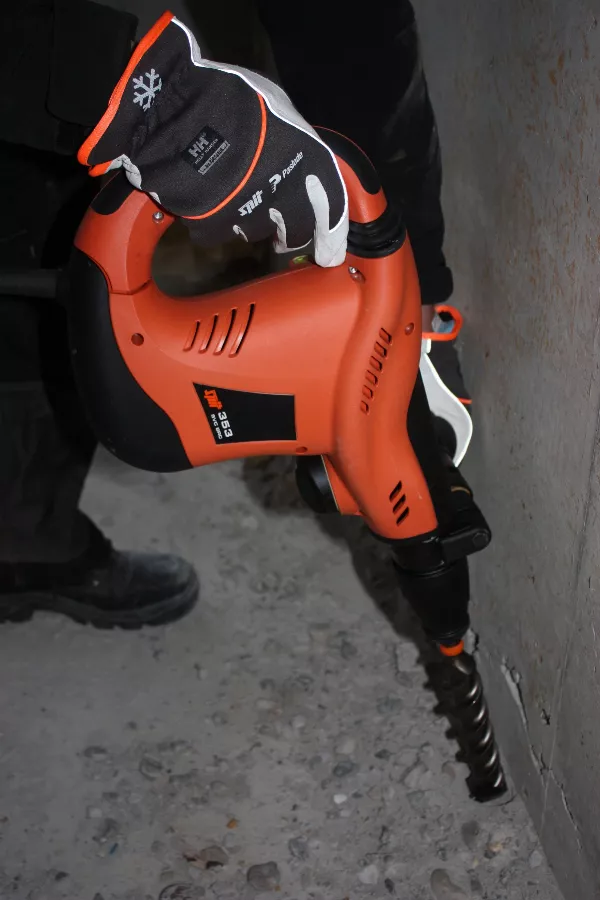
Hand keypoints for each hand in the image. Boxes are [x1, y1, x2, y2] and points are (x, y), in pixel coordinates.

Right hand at [78, 11, 347, 267]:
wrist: (178, 113)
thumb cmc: (235, 100)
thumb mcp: (277, 107)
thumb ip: (295, 138)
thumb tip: (298, 153)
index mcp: (309, 165)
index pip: (332, 213)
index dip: (332, 239)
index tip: (329, 256)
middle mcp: (286, 197)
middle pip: (296, 232)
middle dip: (291, 235)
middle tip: (282, 234)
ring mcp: (250, 216)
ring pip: (258, 232)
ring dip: (254, 223)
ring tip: (237, 199)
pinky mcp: (215, 228)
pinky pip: (220, 231)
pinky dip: (218, 221)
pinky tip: (209, 201)